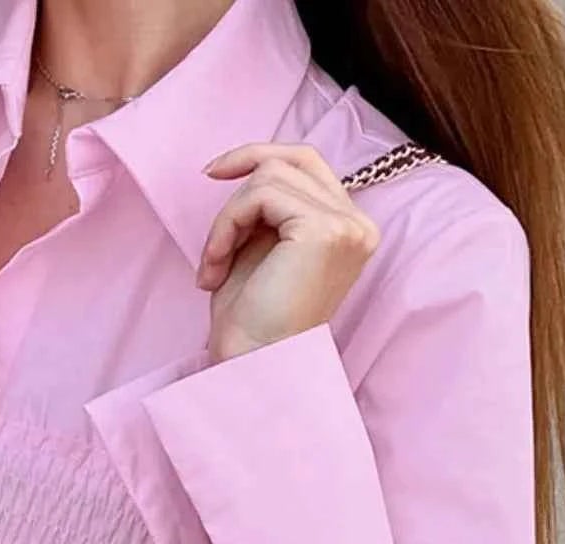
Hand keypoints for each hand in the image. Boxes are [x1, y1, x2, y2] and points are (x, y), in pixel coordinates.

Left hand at [195, 143, 379, 363]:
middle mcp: (357, 224)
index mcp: (348, 229)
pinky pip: (260, 195)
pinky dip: (226, 226)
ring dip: (227, 217)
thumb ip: (268, 208)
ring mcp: (345, 226)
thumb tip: (250, 164)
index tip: (215, 170)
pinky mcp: (323, 230)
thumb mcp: (261, 248)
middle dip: (243, 170)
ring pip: (270, 176)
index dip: (261, 156)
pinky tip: (216, 267)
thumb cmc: (251, 321)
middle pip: (295, 159)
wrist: (252, 366)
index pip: (309, 165)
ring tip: (213, 264)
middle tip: (207, 178)